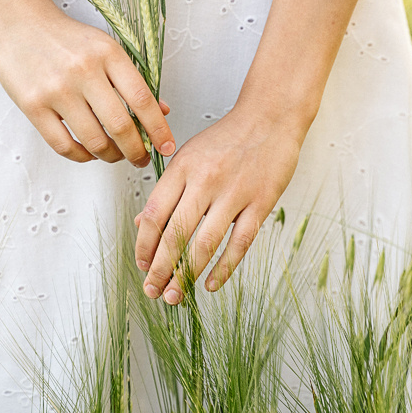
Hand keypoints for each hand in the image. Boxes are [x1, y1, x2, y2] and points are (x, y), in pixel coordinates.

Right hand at [0, 0, 174, 165]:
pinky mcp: (33, 105)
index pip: (142, 100)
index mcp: (108, 54)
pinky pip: (63, 145)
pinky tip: (88, 153)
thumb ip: (133, 80)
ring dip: (110, 156)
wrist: (20, 23)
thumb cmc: (69, 39)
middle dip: (136, 151)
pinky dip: (82, 156)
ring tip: (114, 155)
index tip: (166, 147)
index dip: (158, 129)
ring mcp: (57, 90)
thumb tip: (163, 112)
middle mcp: (84, 71)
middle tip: (140, 159)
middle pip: (120, 126)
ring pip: (94, 140)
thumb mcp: (106, 48)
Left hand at [134, 107, 303, 302]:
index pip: (154, 214)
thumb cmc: (227, 138)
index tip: (142, 265)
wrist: (270, 117)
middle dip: (160, 269)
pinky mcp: (260, 203)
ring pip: (204, 243)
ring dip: (187, 274)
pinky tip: (210, 284)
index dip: (144, 245)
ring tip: (176, 295)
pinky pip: (239, 243)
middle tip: (153, 292)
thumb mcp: (188, 156)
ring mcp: (234, 193)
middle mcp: (205, 181)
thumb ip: (166, 190)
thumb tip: (141, 224)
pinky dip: (223, 268)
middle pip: (175, 234)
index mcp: (182, 168)